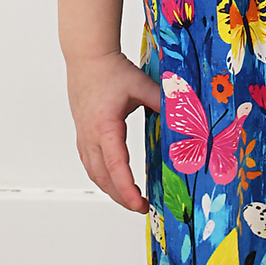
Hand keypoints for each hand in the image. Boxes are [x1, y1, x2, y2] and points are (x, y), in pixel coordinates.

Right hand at [66, 52, 160, 211]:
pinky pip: (90, 163)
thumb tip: (184, 118)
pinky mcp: (82, 133)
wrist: (87, 57)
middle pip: (103, 178)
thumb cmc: (112, 70)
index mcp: (105, 127)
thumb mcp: (142, 86)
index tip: (140, 204)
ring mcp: (83, 136)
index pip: (116, 166)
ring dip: (110, 189)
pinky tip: (112, 180)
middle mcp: (90, 136)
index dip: (127, 189)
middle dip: (121, 197)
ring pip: (94, 173)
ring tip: (129, 199)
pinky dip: (102, 177)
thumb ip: (164, 102)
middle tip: (142, 207)